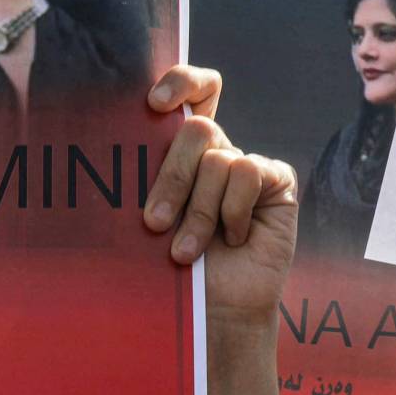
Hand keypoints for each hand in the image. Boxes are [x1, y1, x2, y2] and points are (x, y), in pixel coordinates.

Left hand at [137, 66, 298, 316]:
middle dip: (171, 178)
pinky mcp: (277, 182)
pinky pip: (249, 173)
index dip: (180, 82)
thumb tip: (118, 146)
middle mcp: (217, 153)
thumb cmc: (172, 270)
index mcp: (182, 152)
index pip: (191, 92)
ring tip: (185, 252)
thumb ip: (145, 181)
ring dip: (198, 212)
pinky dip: (233, 212)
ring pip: (218, 159)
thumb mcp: (150, 222)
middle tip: (152, 223)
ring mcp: (248, 166)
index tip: (153, 103)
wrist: (213, 312)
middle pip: (196, 129)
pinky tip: (233, 239)